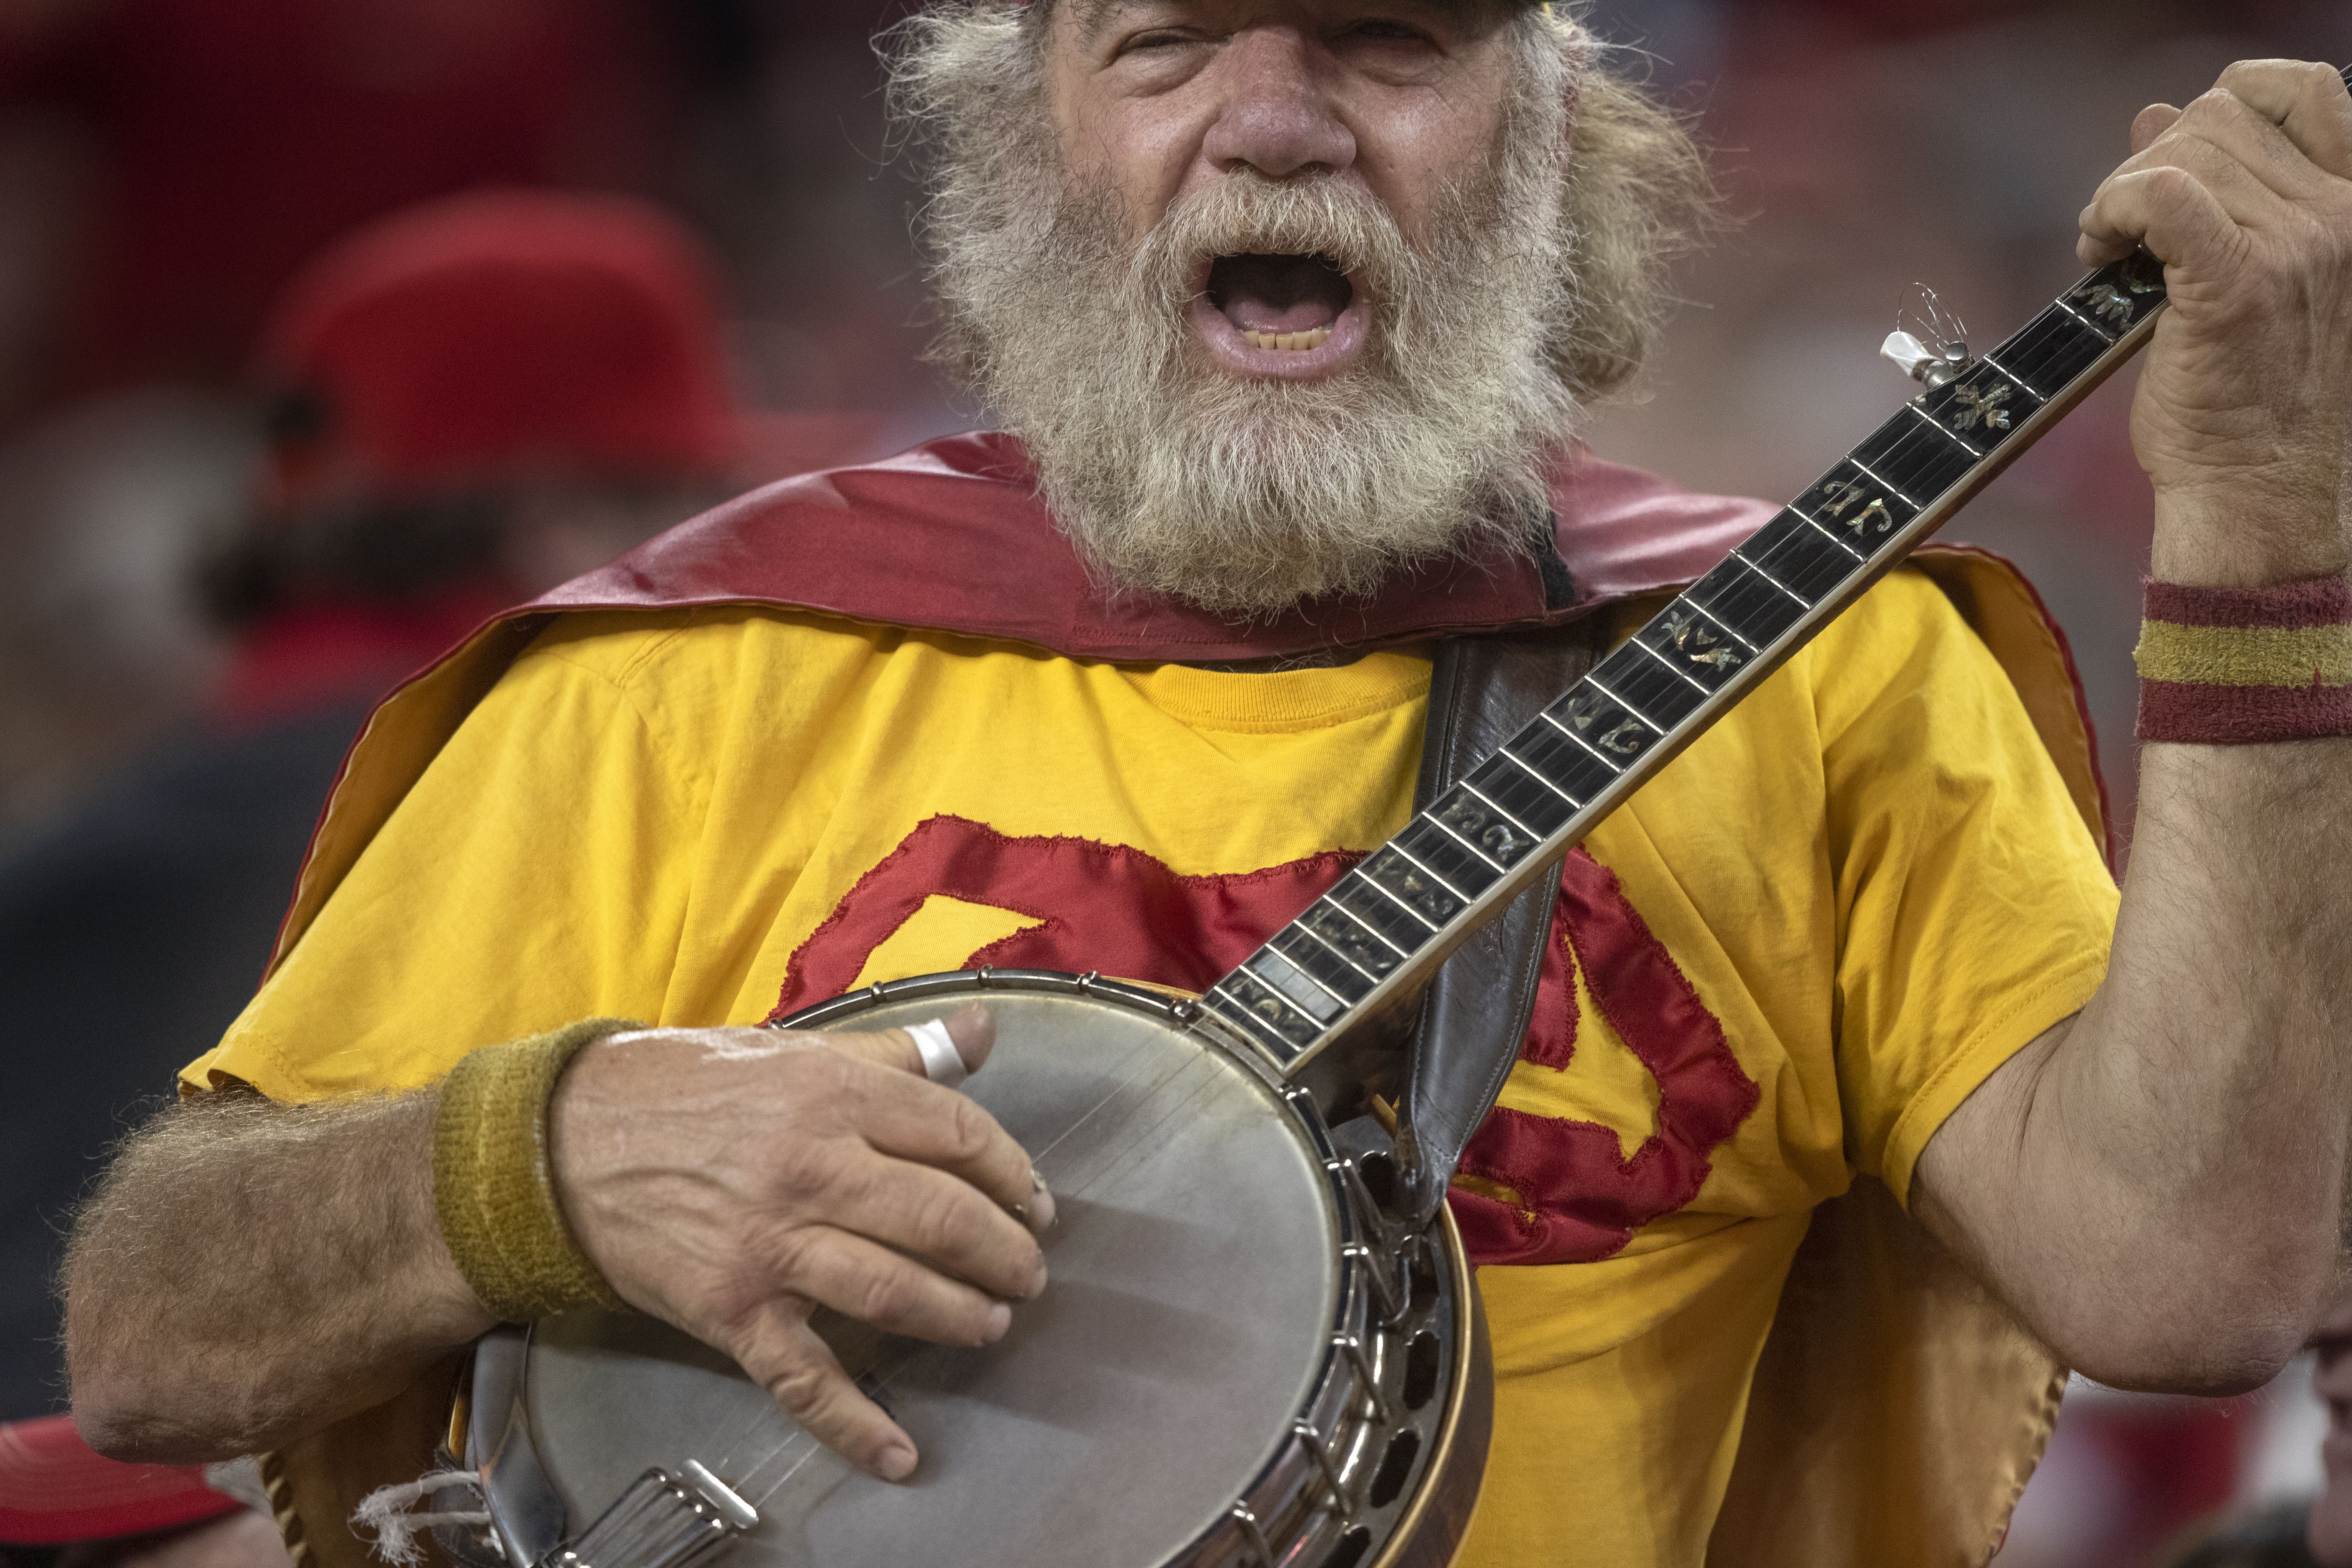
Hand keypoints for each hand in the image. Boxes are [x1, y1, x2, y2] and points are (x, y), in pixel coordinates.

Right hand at [547, 1002, 1049, 1480]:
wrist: (565, 1142)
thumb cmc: (689, 1088)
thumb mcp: (798, 1049)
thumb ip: (898, 1050)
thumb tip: (982, 1031)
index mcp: (833, 1097)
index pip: (958, 1136)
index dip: (1012, 1173)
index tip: (1033, 1200)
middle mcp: (811, 1170)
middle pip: (942, 1220)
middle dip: (1004, 1255)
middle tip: (1028, 1273)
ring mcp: (772, 1247)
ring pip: (895, 1294)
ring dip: (960, 1317)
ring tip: (990, 1323)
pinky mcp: (733, 1311)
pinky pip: (805, 1379)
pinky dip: (856, 1425)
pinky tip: (901, 1453)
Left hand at [2079, 60, 2351, 585]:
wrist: (2259, 488)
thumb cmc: (2248, 395)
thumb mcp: (2250, 272)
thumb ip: (2215, 190)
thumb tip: (2154, 118)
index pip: (2298, 90)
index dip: (2221, 105)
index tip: (2174, 166)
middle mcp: (2336, 215)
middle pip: (2219, 117)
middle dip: (2151, 160)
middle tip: (2122, 229)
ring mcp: (2294, 246)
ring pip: (2182, 151)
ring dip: (2121, 193)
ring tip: (2110, 251)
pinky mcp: (2235, 283)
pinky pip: (2160, 194)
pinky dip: (2114, 207)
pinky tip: (2099, 250)